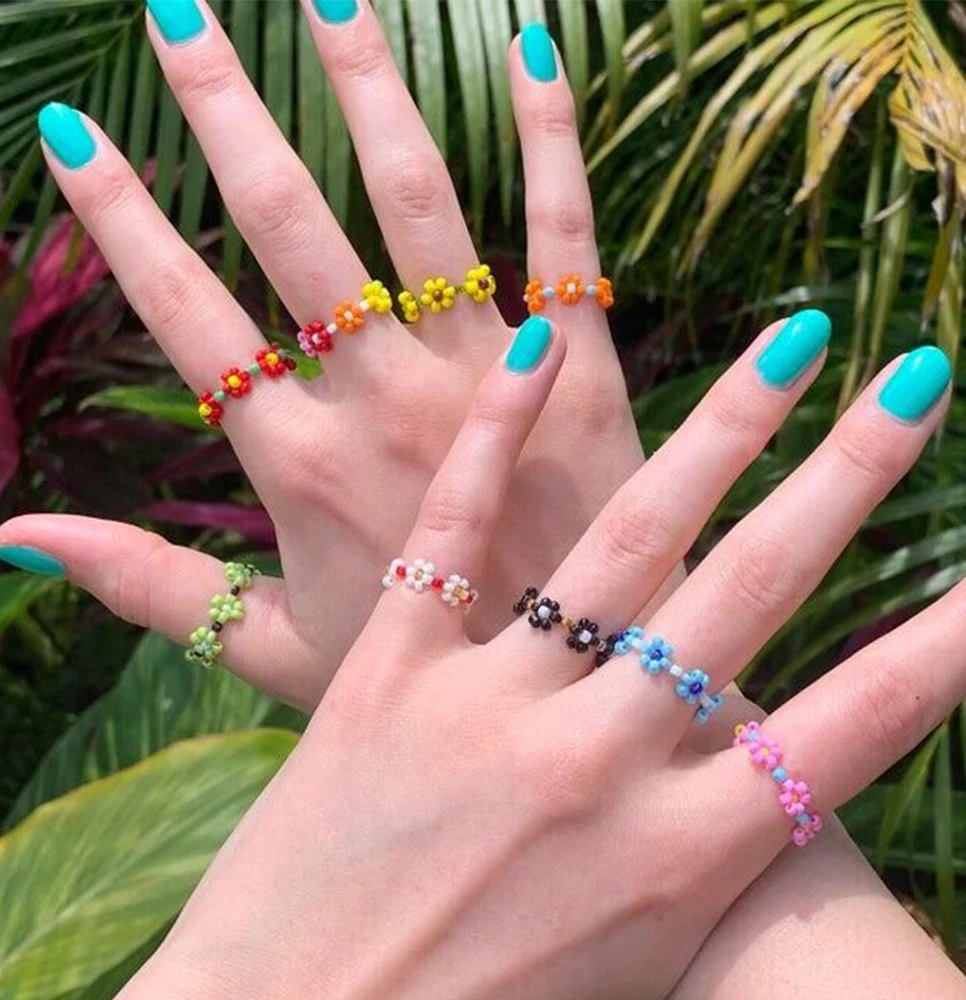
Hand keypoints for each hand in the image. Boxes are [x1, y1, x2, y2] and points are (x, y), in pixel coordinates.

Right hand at [4, 2, 640, 708]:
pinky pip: (565, 229)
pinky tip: (529, 44)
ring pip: (417, 201)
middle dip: (226, 111)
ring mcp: (491, 371)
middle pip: (288, 228)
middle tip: (177, 9)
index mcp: (297, 462)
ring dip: (367, 89)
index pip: (186, 315)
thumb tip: (12, 538)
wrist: (573, 691)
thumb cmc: (425, 673)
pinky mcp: (586, 364)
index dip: (122, 218)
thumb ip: (150, 584)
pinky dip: (549, 137)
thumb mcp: (269, 646)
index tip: (73, 130)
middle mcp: (385, 397)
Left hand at [121, 315, 965, 998]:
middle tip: (915, 382)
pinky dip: (495, 436)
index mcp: (679, 857)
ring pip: (624, 540)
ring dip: (716, 434)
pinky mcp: (384, 672)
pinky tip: (540, 347)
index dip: (958, 637)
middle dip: (848, 481)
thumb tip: (764, 764)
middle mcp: (599, 767)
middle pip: (752, 595)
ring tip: (786, 347)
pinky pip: (450, 532)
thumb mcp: (632, 955)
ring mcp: (487, 706)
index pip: (858, 722)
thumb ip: (700, 857)